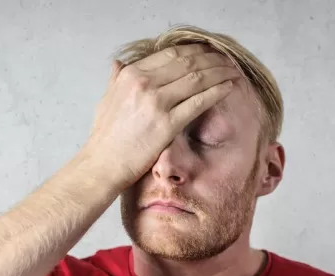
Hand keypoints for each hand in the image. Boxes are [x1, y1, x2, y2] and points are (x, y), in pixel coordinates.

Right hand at [80, 44, 241, 188]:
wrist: (102, 165)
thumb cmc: (104, 137)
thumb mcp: (105, 100)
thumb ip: (115, 80)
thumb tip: (118, 64)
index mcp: (131, 75)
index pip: (170, 54)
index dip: (194, 51)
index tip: (208, 53)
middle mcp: (143, 84)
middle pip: (187, 62)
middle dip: (212, 59)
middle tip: (227, 60)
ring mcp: (156, 103)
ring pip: (197, 79)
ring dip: (219, 72)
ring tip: (233, 72)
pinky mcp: (167, 124)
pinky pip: (199, 102)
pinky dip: (217, 92)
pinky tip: (229, 88)